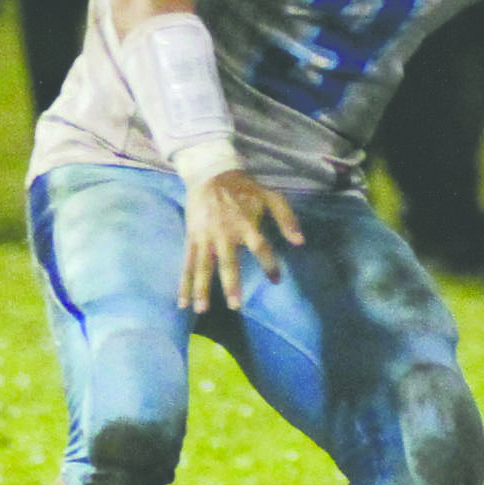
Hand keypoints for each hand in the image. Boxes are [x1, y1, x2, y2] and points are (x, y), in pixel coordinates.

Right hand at [179, 169, 304, 314]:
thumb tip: (300, 242)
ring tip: (200, 309)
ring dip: (201, 289)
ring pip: (202, 267)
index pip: (260, 248)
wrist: (210, 174)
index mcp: (245, 224)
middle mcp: (224, 234)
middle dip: (231, 284)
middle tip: (235, 305)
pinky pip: (187, 264)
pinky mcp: (191, 239)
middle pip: (228, 262)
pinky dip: (184, 283)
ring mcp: (205, 238)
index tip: (276, 280)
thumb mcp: (271, 197)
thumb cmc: (244, 190)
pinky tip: (182, 301)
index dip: (269, 264)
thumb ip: (287, 218)